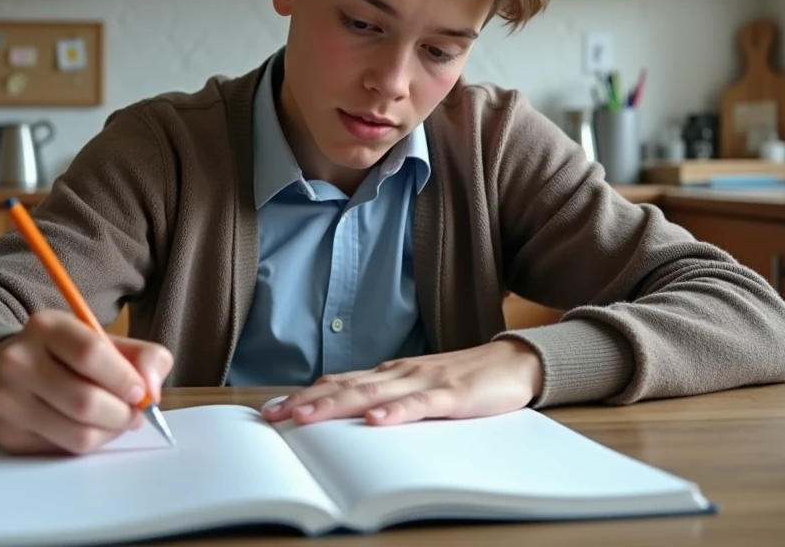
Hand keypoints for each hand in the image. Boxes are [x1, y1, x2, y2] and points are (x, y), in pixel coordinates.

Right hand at [0, 309, 173, 454]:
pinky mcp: (6, 434)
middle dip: (122, 414)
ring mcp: (6, 400)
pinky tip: (89, 427)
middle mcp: (18, 361)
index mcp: (46, 327)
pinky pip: (62, 450)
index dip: (123, 378)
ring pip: (77, 433)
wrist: (10, 370)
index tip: (140, 391)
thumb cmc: (68, 356)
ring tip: (116, 422)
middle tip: (134, 415)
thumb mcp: (106, 341)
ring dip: (109, 433)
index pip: (90, 353)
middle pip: (85, 401)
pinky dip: (88, 443)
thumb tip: (152, 391)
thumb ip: (144, 356)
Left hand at [262, 339, 543, 426]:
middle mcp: (400, 373)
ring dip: (337, 406)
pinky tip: (376, 421)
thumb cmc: (465, 379)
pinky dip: (395, 413)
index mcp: (390, 374)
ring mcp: (425, 383)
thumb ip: (386, 398)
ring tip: (307, 417)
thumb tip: (347, 414)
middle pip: (346, 388)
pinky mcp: (451, 396)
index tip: (271, 409)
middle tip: (274, 416)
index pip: (339, 383)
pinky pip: (419, 406)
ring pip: (373, 395)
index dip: (305, 395)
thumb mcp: (418, 388)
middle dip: (307, 402)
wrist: (513, 363)